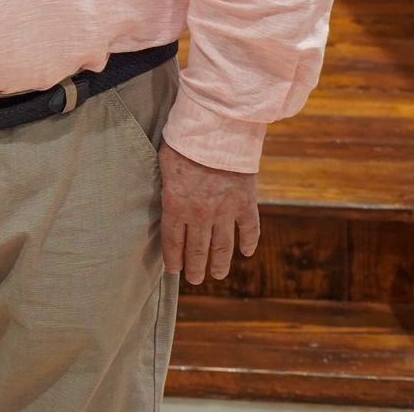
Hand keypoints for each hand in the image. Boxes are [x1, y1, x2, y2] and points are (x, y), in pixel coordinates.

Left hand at [159, 142, 260, 283]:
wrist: (217, 133)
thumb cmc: (184, 144)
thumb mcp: (164, 165)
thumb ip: (166, 187)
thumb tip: (165, 198)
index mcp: (176, 206)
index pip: (173, 241)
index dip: (173, 258)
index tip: (174, 271)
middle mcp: (200, 214)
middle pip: (197, 249)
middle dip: (195, 267)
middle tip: (194, 279)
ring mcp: (225, 211)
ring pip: (223, 246)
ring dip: (220, 263)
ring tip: (218, 274)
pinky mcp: (246, 204)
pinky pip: (249, 229)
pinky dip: (249, 242)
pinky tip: (246, 252)